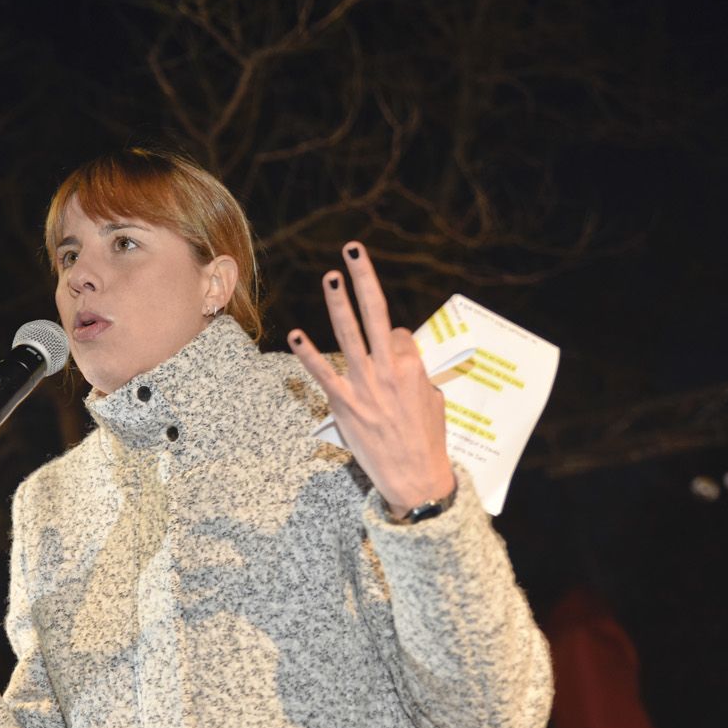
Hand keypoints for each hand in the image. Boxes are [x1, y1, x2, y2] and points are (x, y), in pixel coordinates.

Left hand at [287, 242, 455, 518]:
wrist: (414, 477)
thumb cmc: (426, 438)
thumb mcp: (432, 398)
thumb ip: (415, 372)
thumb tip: (398, 354)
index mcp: (414, 367)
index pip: (395, 331)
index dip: (389, 337)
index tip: (388, 348)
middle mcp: (390, 370)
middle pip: (376, 314)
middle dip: (365, 278)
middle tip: (354, 250)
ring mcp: (366, 386)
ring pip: (350, 335)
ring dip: (339, 303)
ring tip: (330, 277)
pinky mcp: (345, 404)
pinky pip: (324, 373)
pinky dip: (309, 353)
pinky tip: (296, 334)